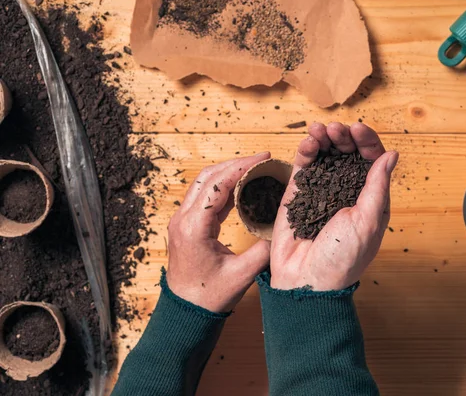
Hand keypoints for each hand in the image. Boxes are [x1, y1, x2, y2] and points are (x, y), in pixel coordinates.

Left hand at [167, 153, 271, 312]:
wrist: (185, 311)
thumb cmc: (209, 296)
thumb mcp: (242, 275)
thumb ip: (263, 251)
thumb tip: (279, 230)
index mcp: (194, 227)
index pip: (218, 184)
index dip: (242, 167)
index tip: (262, 157)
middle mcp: (183, 219)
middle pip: (208, 176)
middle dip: (235, 163)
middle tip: (261, 158)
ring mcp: (182, 220)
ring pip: (203, 183)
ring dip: (227, 171)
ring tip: (253, 167)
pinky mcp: (187, 225)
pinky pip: (203, 195)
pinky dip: (222, 185)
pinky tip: (241, 185)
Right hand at [270, 123, 397, 290]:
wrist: (306, 281)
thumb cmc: (341, 258)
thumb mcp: (367, 221)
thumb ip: (377, 187)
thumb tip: (391, 155)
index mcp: (368, 199)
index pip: (371, 161)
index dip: (366, 142)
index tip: (358, 129)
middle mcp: (345, 192)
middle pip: (347, 154)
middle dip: (343, 137)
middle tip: (336, 128)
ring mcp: (320, 192)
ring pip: (325, 157)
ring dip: (324, 139)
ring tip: (320, 129)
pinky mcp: (297, 195)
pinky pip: (303, 168)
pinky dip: (306, 151)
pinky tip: (309, 141)